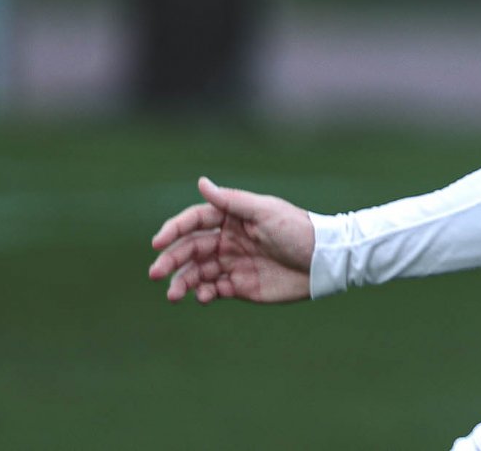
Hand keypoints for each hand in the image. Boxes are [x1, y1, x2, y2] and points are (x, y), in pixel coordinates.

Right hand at [148, 176, 314, 303]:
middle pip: (190, 248)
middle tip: (156, 273)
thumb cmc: (298, 230)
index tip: (158, 243)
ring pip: (197, 272)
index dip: (174, 230)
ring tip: (174, 295)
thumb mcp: (265, 212)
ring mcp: (233, 263)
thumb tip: (201, 182)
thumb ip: (232, 201)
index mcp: (233, 217)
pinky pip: (213, 289)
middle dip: (171, 260)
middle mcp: (228, 239)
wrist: (324, 262)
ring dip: (182, 282)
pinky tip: (203, 297)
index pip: (195, 221)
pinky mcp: (240, 285)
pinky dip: (203, 294)